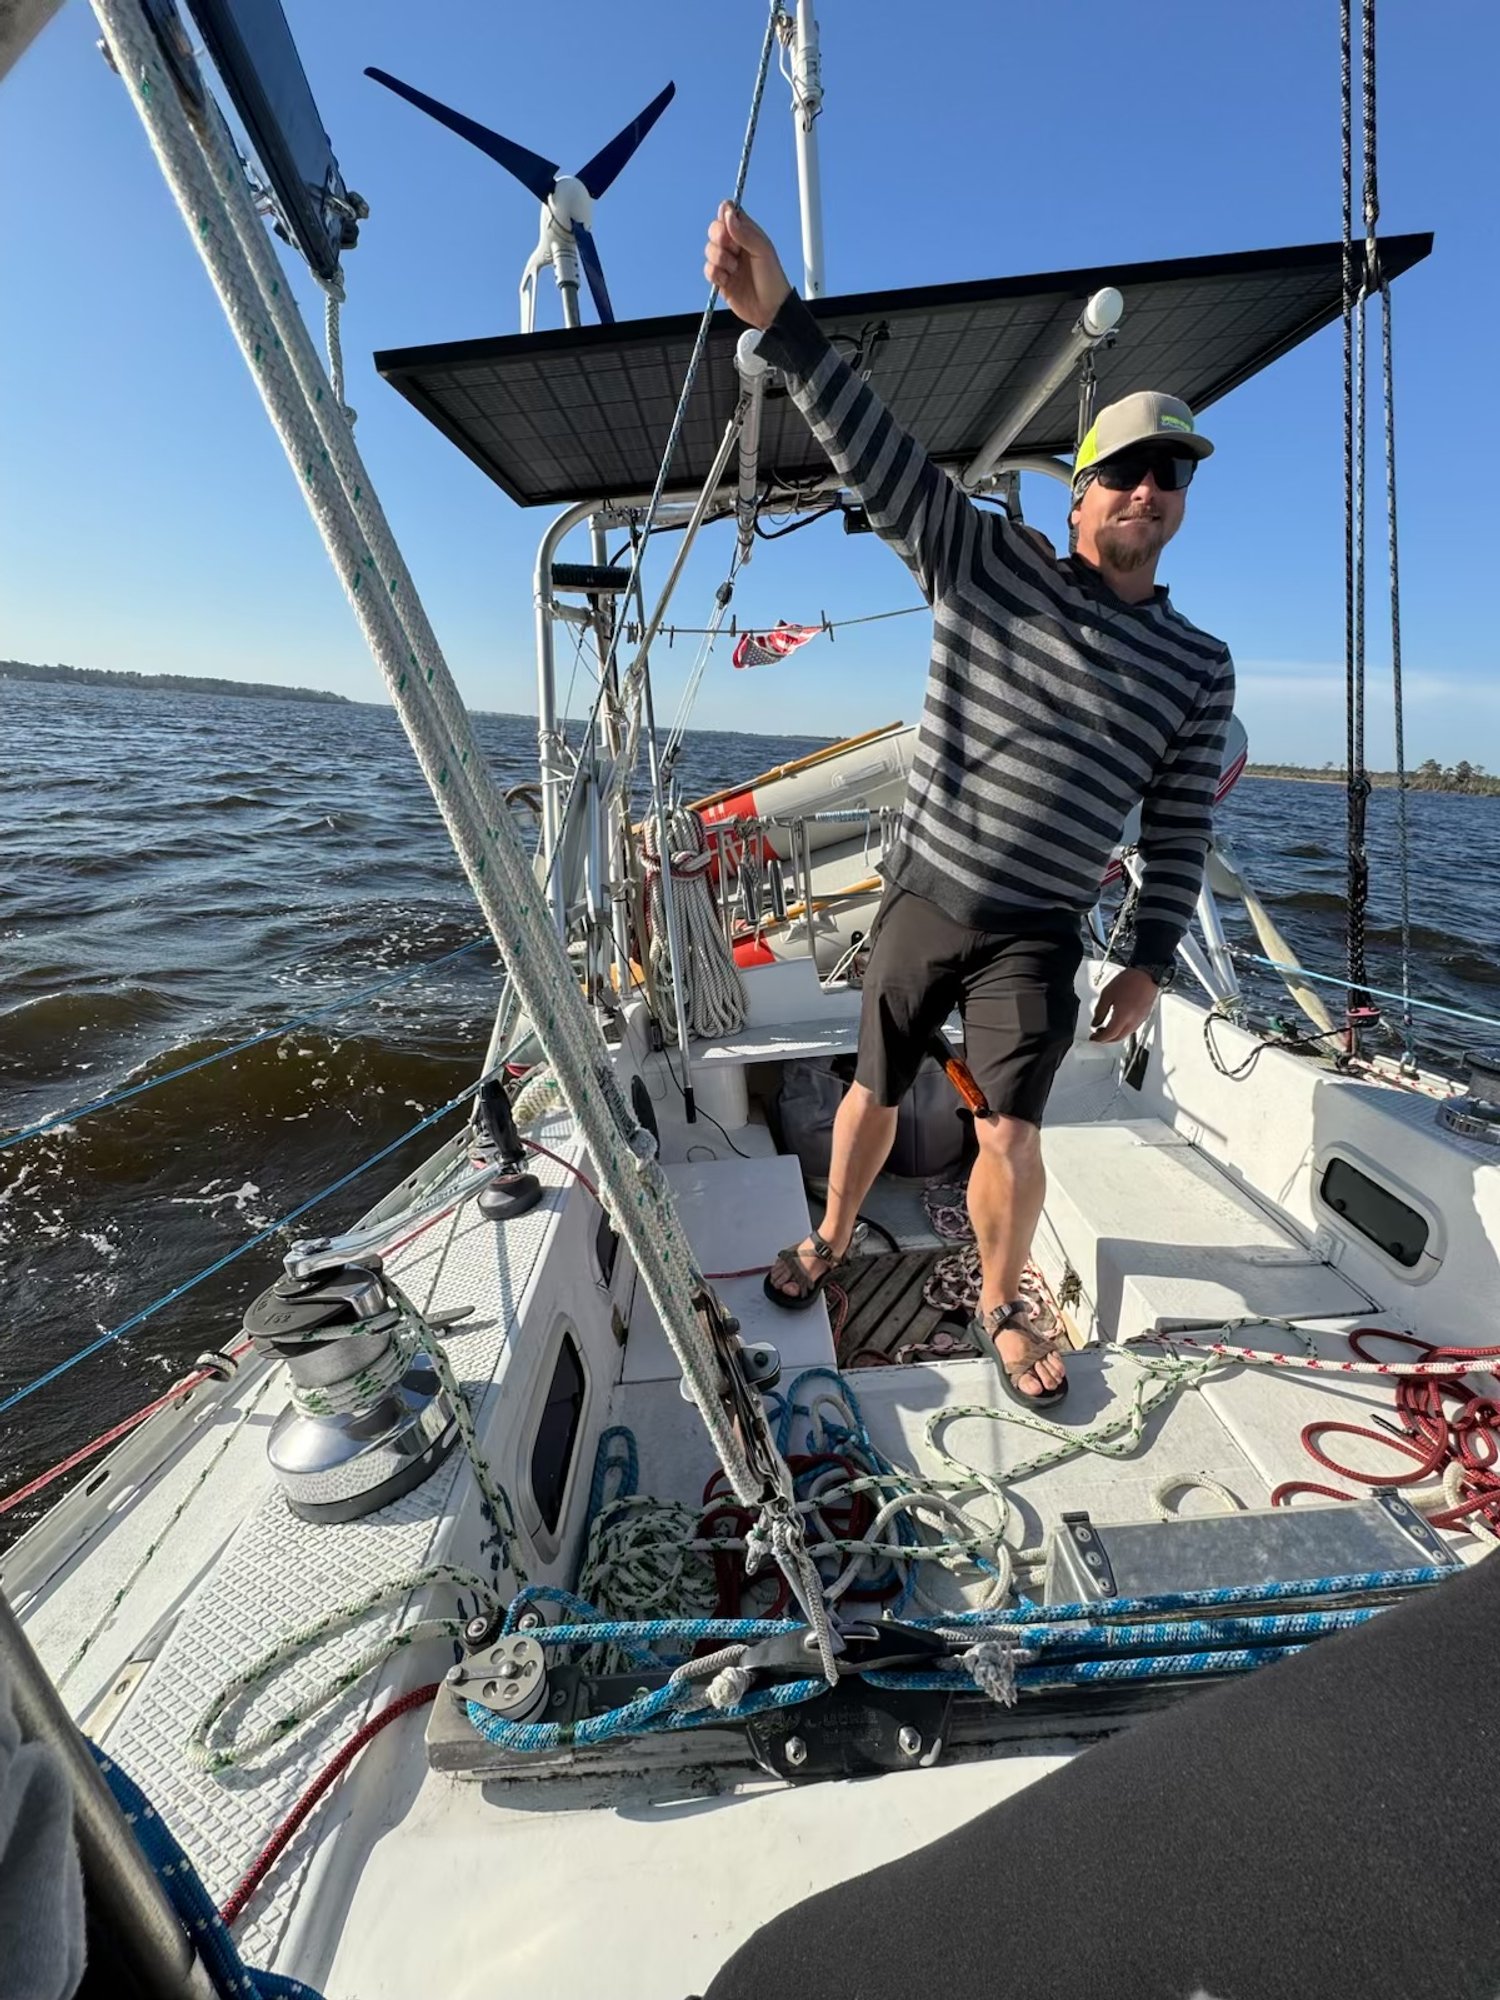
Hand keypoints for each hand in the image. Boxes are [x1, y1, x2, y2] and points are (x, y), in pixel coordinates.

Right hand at [704, 201, 791, 329]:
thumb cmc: (772, 278)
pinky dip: (716, 274)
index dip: (725, 215)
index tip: (730, 224)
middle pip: (714, 229)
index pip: (729, 213)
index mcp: (747, 233)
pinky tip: (728, 281)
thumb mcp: (762, 250)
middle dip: (720, 238)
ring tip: (735, 269)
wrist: (770, 308)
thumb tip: (728, 214)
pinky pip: (708, 270)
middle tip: (734, 249)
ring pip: (709, 250)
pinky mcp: (720, 279)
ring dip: (720, 259)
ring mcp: (726, 262)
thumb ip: (744, 232)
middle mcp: (735, 245)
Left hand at [1090, 967, 1161, 1043]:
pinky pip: (1132, 1028)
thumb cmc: (1130, 981)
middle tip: (1098, 1036)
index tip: (1093, 1038)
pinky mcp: (1144, 1016)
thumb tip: (1095, 1022)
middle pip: (1118, 1038)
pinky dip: (1122, 1030)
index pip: (1109, 1035)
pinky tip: (1117, 1023)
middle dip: (1106, 1040)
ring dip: (1115, 1035)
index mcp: (1122, 1017)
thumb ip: (1100, 1011)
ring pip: (1125, 1034)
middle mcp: (1133, 1021)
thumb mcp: (1107, 994)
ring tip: (1105, 1029)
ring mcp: (1140, 1020)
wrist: (1147, 975)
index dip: (1099, 1039)